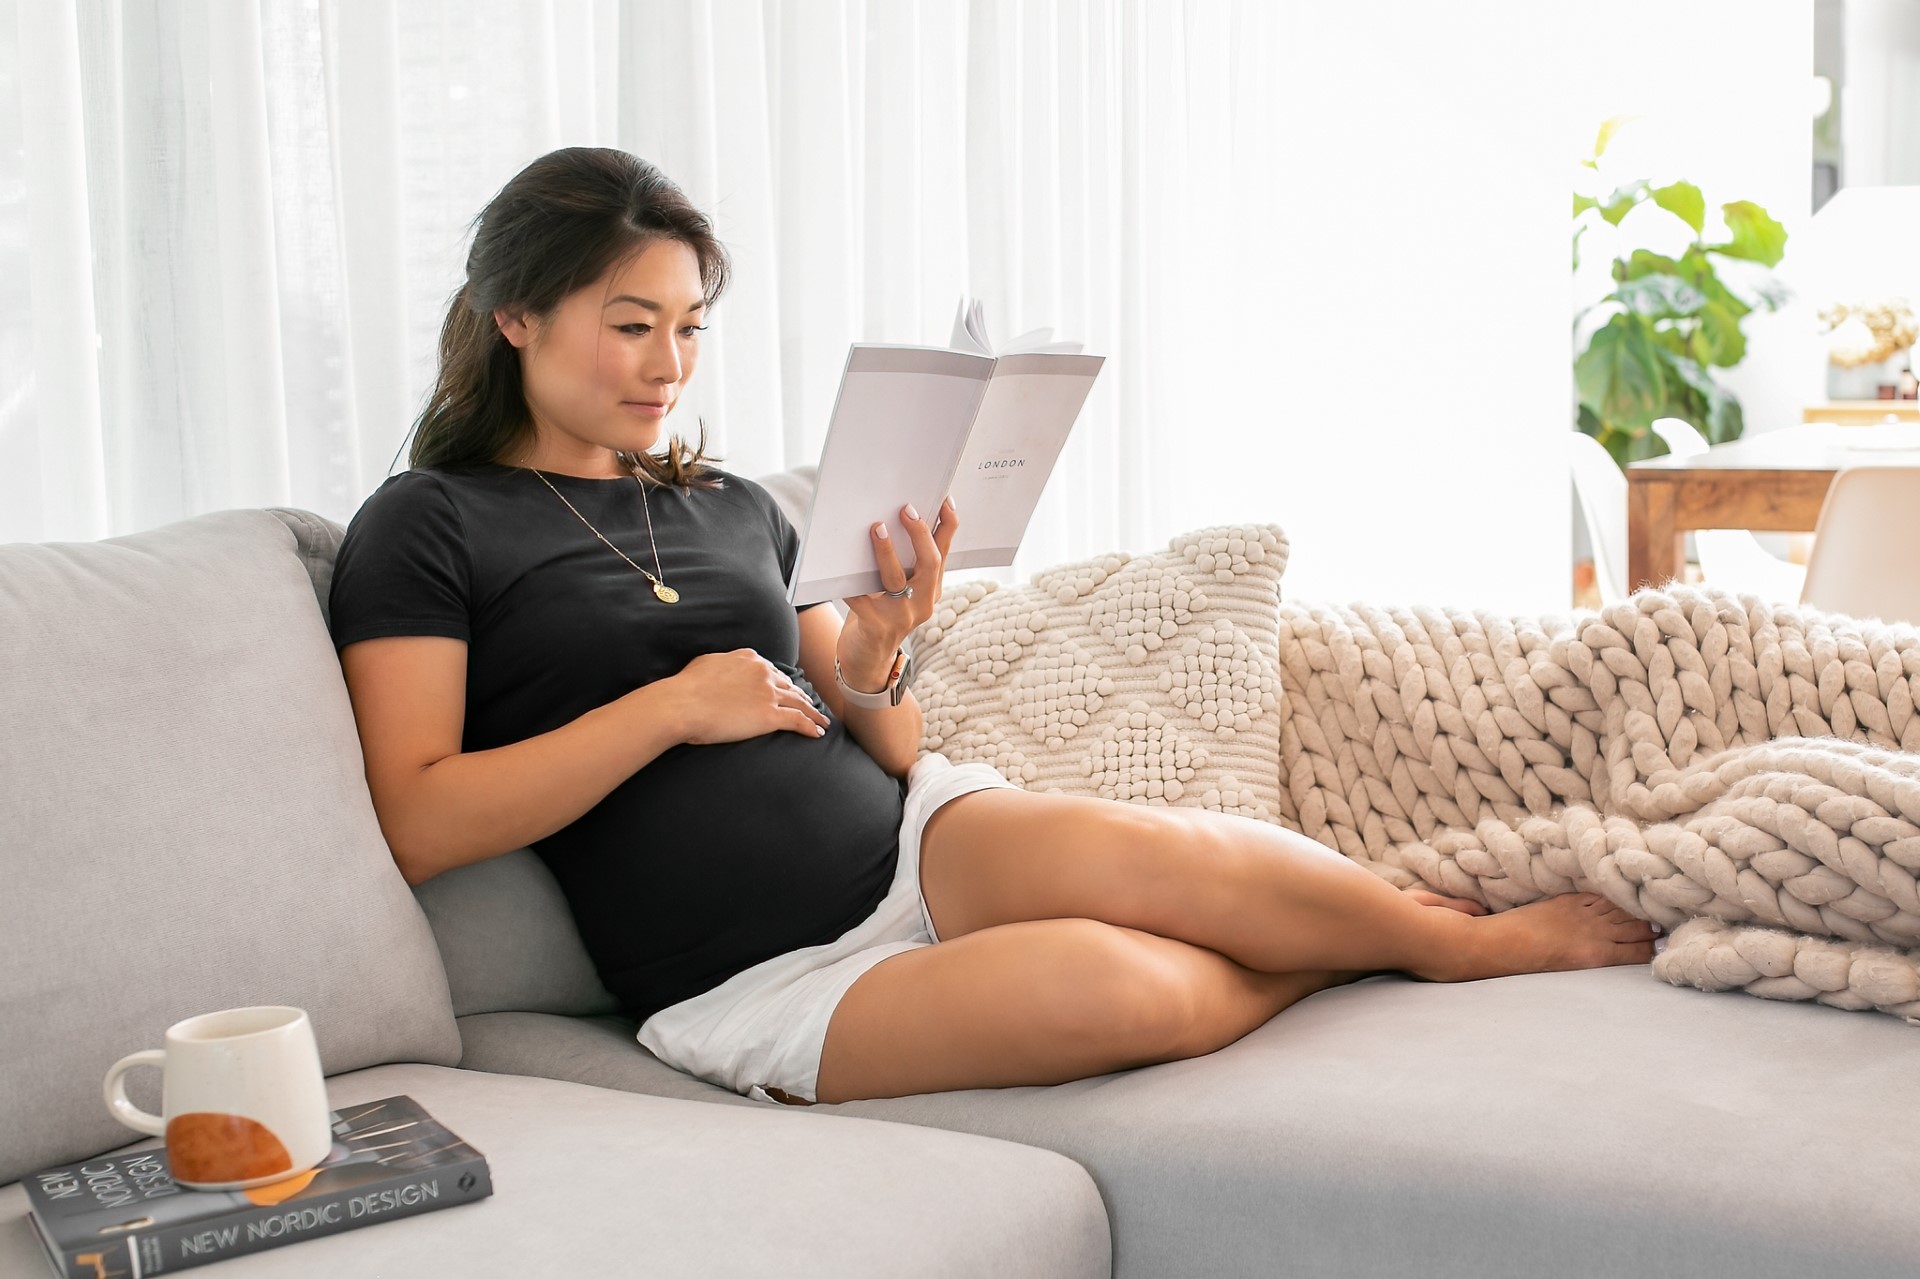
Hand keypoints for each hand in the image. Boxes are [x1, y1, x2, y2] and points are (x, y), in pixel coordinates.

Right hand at [667, 649, 830, 744]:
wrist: (682, 704)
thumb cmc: (686, 687)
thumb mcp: (706, 663)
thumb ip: (723, 664)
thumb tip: (723, 668)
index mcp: (749, 659)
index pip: (772, 671)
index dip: (783, 682)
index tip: (789, 690)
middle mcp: (763, 673)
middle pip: (789, 686)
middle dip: (801, 697)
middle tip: (810, 705)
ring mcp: (768, 693)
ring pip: (799, 703)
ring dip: (813, 713)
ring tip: (821, 721)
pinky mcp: (769, 715)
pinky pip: (797, 720)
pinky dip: (811, 726)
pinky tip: (818, 732)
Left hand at [839, 497, 958, 674]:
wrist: (867, 657)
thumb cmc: (881, 611)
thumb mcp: (901, 588)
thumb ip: (904, 561)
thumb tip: (893, 516)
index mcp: (931, 587)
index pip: (945, 552)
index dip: (948, 525)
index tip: (945, 500)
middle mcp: (923, 602)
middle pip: (930, 564)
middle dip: (920, 534)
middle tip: (907, 509)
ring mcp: (902, 617)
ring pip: (897, 579)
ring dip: (887, 552)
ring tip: (877, 528)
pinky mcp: (877, 627)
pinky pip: (862, 599)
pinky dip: (851, 583)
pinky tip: (840, 567)